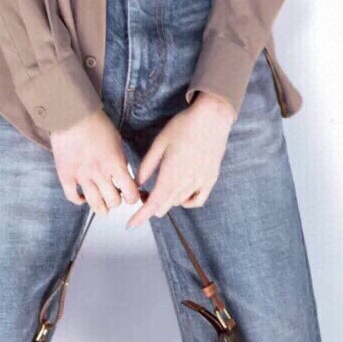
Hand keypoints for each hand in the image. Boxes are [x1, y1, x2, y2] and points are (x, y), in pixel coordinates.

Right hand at [50, 108, 140, 215]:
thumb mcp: (117, 141)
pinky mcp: (65, 175)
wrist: (71, 115)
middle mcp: (99, 173)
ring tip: (102, 205)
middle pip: (113, 202)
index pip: (130, 193)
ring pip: (95, 205)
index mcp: (115, 163)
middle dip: (116, 201)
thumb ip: (120, 161)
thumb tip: (123, 178)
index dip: (132, 198)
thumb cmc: (97, 125)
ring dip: (101, 208)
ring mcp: (81, 176)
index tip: (130, 195)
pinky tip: (83, 197)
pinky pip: (73, 197)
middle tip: (114, 195)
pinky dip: (79, 201)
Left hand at [125, 91, 235, 228]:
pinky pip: (198, 200)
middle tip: (145, 193)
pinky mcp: (211, 179)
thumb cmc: (183, 126)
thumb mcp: (160, 142)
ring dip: (167, 200)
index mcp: (171, 174)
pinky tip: (181, 195)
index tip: (130, 224)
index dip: (141, 216)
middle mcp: (186, 182)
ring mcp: (200, 182)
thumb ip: (148, 165)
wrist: (212, 117)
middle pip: (165, 206)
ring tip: (163, 186)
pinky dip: (187, 202)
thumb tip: (138, 183)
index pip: (153, 203)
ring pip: (179, 203)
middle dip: (151, 205)